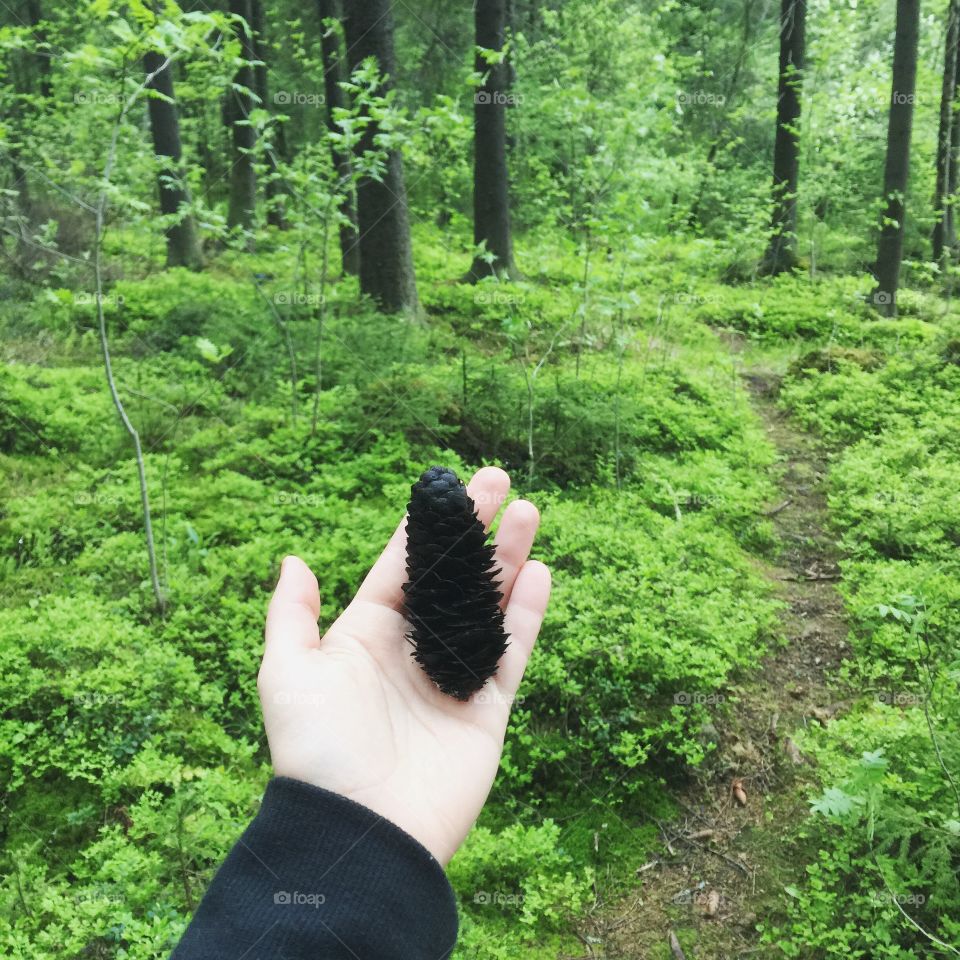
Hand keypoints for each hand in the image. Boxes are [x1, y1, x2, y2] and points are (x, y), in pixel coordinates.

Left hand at [258, 467, 549, 865]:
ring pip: (489, 605)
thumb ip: (292, 615)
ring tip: (529, 513)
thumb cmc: (315, 750)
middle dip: (478, 530)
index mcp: (368, 634)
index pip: (404, 566)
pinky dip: (527, 615)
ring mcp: (453, 678)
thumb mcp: (286, 672)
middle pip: (453, 577)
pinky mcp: (486, 711)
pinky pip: (512, 653)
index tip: (452, 485)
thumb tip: (295, 559)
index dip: (428, 526)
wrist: (358, 833)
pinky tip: (539, 573)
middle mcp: (413, 650)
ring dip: (510, 559)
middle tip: (501, 483)